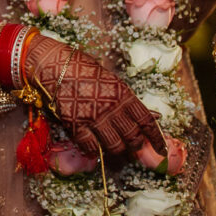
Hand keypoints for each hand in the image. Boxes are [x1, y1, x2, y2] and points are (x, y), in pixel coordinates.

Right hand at [25, 35, 164, 157]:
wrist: (55, 65)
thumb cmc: (84, 69)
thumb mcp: (112, 80)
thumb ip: (128, 100)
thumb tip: (151, 116)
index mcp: (124, 95)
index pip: (147, 122)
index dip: (156, 138)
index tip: (161, 148)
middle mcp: (112, 108)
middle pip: (133, 138)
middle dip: (135, 145)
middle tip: (132, 146)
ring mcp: (94, 118)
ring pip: (115, 146)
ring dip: (116, 149)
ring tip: (113, 146)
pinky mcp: (76, 125)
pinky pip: (90, 147)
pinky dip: (93, 150)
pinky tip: (92, 146)